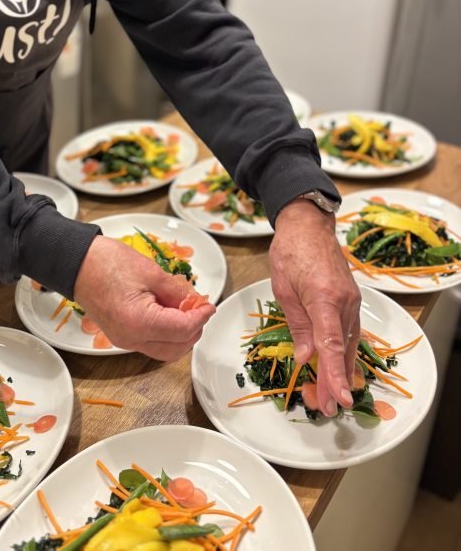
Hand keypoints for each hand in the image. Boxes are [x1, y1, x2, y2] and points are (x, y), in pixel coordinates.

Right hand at [73, 235, 215, 361]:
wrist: (77, 263)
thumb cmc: (108, 263)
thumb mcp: (152, 272)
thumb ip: (178, 292)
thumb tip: (197, 303)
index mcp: (139, 322)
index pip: (183, 330)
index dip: (201, 317)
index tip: (209, 304)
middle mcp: (131, 339)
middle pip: (177, 348)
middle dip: (194, 329)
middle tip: (199, 307)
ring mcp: (124, 341)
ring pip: (165, 350)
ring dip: (181, 334)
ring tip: (185, 308)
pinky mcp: (121, 336)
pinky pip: (152, 343)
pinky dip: (166, 332)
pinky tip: (169, 311)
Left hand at [269, 199, 360, 416]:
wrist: (308, 225)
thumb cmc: (290, 252)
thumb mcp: (283, 289)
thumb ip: (297, 325)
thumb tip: (305, 358)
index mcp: (324, 298)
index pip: (331, 344)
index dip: (334, 374)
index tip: (339, 398)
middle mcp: (344, 302)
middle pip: (342, 349)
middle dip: (336, 381)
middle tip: (327, 408)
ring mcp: (351, 300)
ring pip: (348, 342)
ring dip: (340, 369)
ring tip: (331, 395)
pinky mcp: (351, 299)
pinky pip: (349, 331)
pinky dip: (343, 351)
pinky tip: (338, 366)